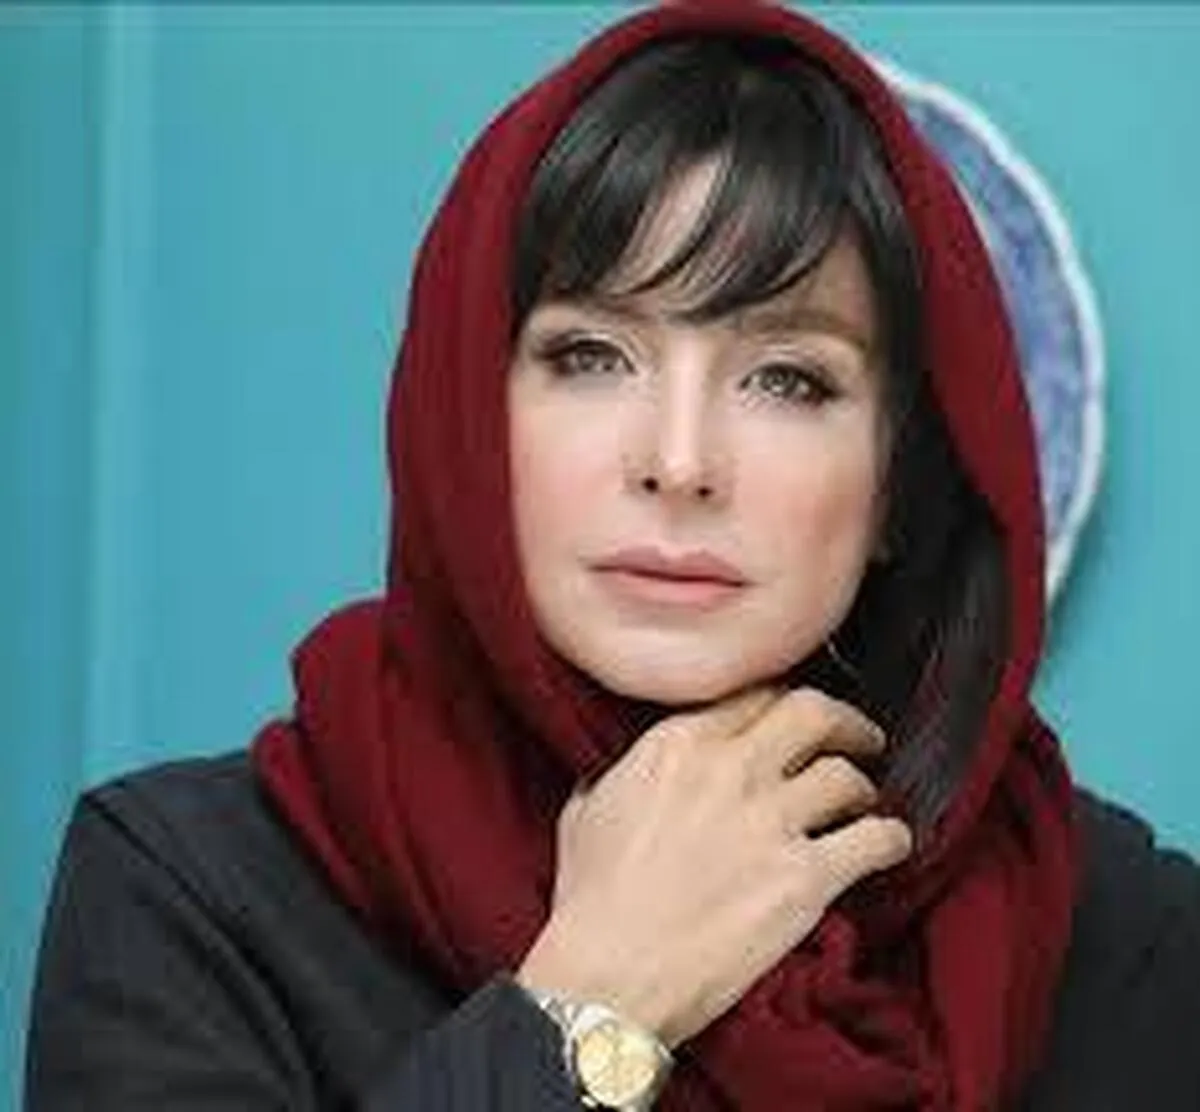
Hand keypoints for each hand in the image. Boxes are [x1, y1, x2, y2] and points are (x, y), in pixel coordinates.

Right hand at [515, 685, 912, 1047]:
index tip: (793, 718)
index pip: (755, 694)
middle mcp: (731, 768)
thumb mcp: (587, 810)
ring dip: (863, 787)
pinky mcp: (805, 878)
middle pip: (813, 712)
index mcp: (678, 745)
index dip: (782, 703)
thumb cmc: (591, 902)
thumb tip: (632, 769)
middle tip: (857, 737)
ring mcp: (771, 821)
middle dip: (844, 721)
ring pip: (847, 774)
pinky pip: (874, 840)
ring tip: (864, 801)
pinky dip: (891, 839)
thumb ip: (622, 773)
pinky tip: (891, 845)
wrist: (608, 975)